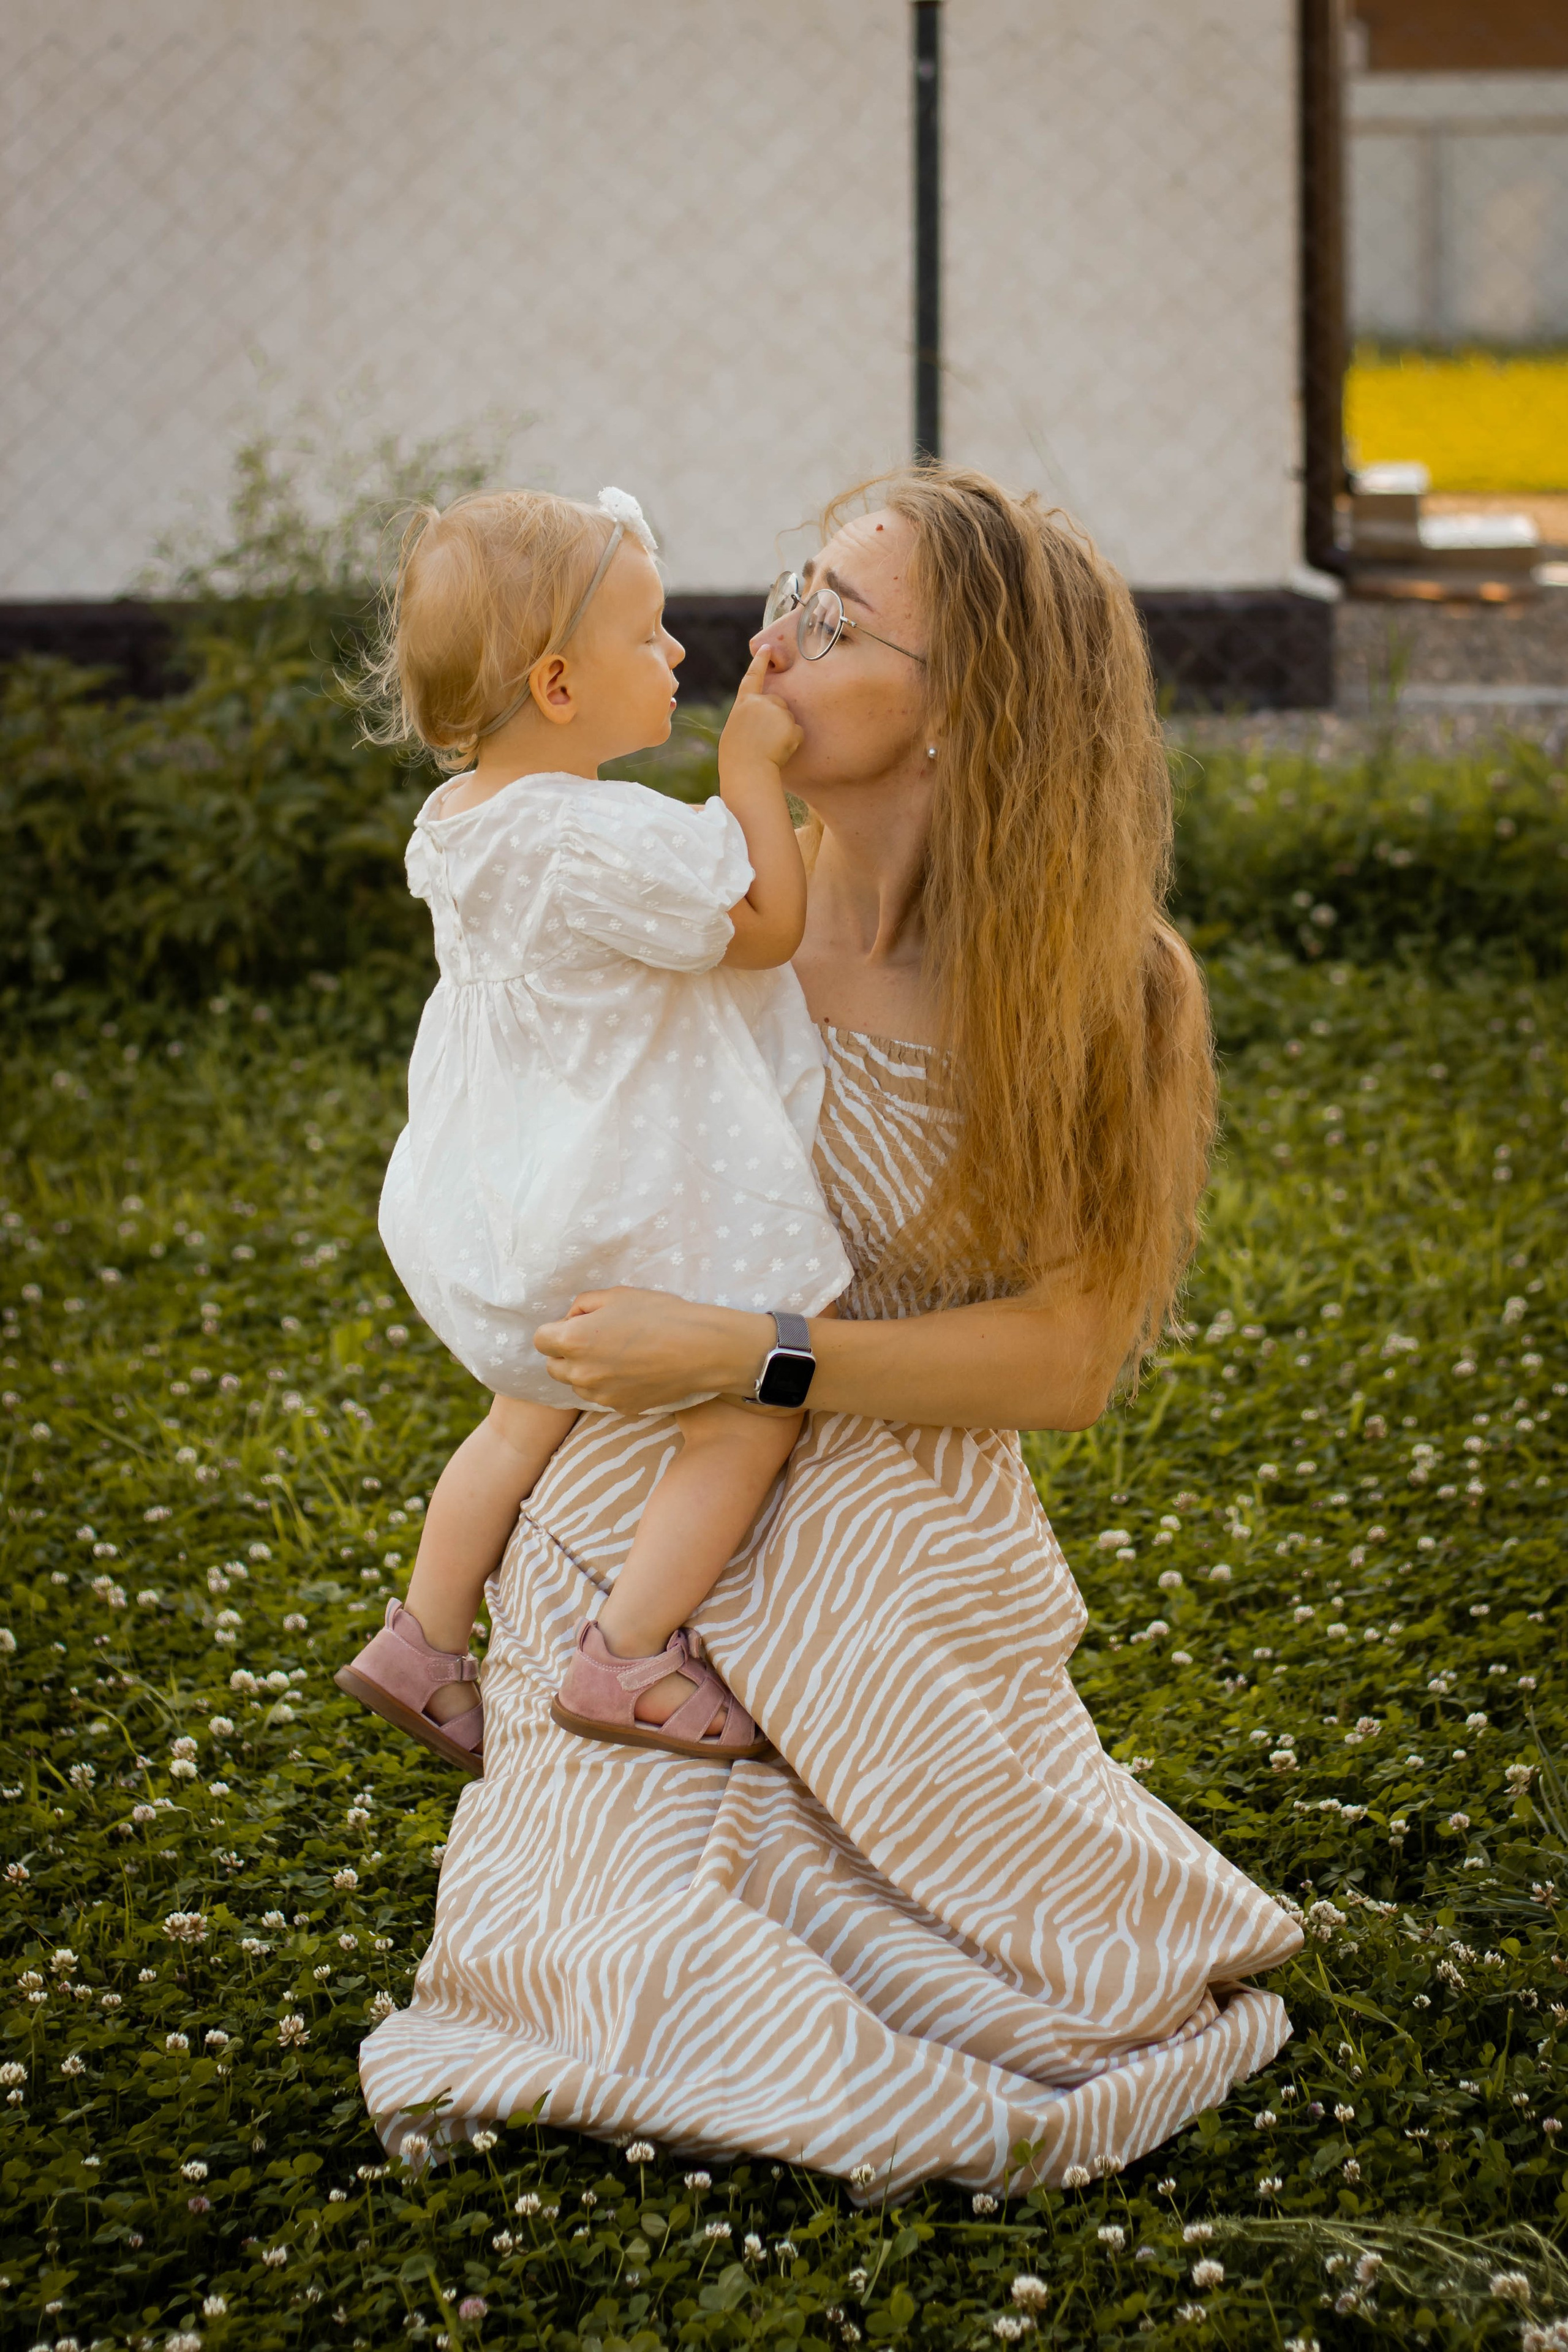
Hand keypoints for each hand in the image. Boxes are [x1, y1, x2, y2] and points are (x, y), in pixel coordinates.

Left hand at [532, 1286, 770, 1412]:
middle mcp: (580, 1373)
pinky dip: (610, 1385)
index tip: (576, 1325)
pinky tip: (634, 1370)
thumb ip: (583, 1305)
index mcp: (573, 1341)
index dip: (556, 1330)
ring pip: (578, 1385)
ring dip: (587, 1371)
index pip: (540, 1340)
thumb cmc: (659, 1315)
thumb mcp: (617, 1295)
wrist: (699, 1349)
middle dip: (566, 1353)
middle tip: (596, 1340)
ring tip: (618, 1355)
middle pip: (554, 1367)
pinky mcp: (620, 1407)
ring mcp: (600, 1395)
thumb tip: (571, 1318)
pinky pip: (603, 1396)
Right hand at [719, 647, 802, 775]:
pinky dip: (792, 742)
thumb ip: (749, 716)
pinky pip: (797, 732)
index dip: (760, 661)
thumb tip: (762, 717)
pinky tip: (780, 751)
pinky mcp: (790, 723)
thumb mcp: (736, 729)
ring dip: (783, 731)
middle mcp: (761, 701)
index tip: (767, 648)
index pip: (753, 676)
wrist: (747, 771)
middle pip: (777, 703)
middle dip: (776, 718)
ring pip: (788, 718)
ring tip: (770, 747)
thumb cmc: (736, 757)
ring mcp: (777, 711)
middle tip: (764, 740)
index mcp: (744, 703)